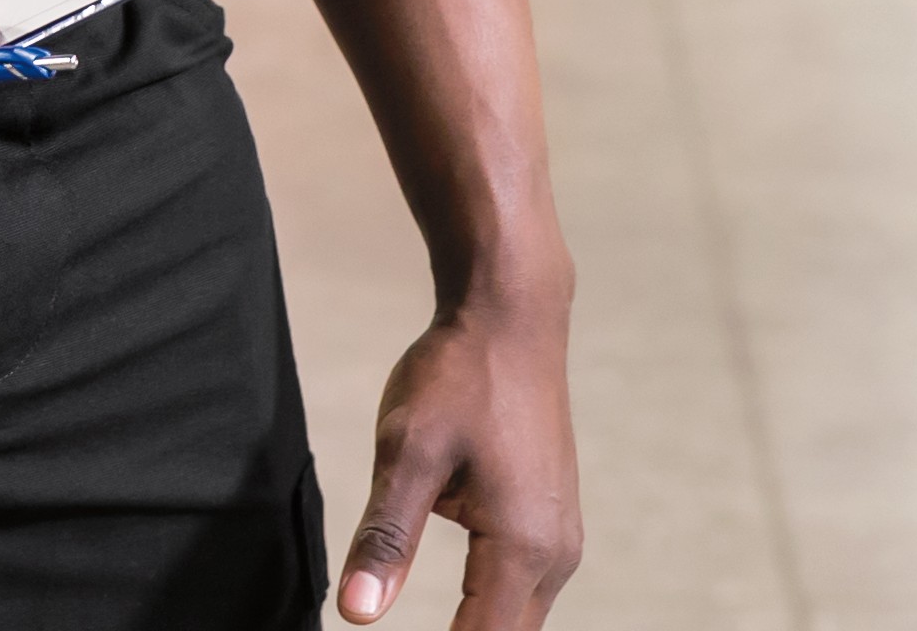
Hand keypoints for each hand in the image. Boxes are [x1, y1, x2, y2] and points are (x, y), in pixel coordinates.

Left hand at [338, 298, 581, 623]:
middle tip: (383, 616)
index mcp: (522, 547)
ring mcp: (559, 538)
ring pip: (517, 619)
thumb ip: (385, 539)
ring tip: (429, 620)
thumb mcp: (407, 452)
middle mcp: (555, 554)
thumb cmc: (460, 375)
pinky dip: (487, 606)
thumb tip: (357, 614)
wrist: (512, 317)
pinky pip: (521, 588)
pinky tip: (455, 609)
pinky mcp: (550, 521)